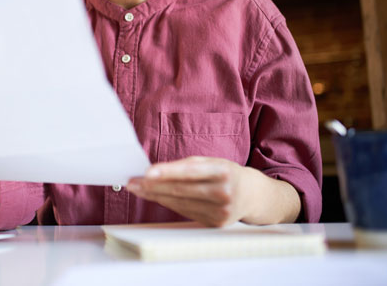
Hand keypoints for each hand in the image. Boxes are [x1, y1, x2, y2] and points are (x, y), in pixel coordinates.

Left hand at [126, 156, 299, 226]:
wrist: (253, 195)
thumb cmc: (227, 173)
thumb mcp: (213, 162)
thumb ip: (187, 166)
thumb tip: (157, 171)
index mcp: (224, 171)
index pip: (191, 172)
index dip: (168, 172)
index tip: (147, 172)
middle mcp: (224, 193)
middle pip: (181, 190)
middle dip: (153, 186)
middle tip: (133, 181)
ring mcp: (221, 211)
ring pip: (179, 203)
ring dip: (155, 196)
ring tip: (137, 188)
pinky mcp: (215, 223)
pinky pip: (185, 212)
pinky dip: (169, 203)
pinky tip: (156, 196)